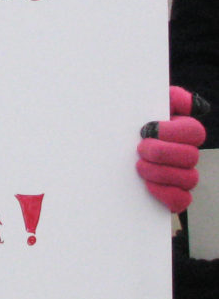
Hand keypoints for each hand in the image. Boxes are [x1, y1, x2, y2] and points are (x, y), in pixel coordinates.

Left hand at [136, 87, 207, 211]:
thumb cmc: (126, 125)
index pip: (194, 132)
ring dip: (160, 172)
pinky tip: (147, 185)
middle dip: (162, 152)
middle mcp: (186, 154)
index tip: (147, 129)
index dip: (173, 132)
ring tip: (139, 166)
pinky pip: (182, 200)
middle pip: (191, 156)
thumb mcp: (140, 105)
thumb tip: (190, 103)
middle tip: (140, 149)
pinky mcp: (173, 195)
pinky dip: (166, 194)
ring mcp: (182, 176)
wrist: (104, 152)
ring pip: (189, 178)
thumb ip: (167, 98)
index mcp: (181, 132)